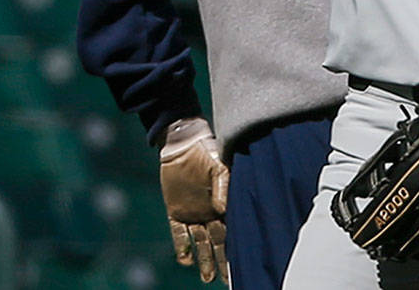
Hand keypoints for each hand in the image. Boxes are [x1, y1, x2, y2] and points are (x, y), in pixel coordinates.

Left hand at [159, 117, 228, 283]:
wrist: (183, 142)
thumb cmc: (207, 150)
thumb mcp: (219, 165)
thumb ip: (222, 186)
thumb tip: (223, 210)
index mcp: (224, 204)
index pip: (231, 230)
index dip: (236, 247)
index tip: (243, 265)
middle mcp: (210, 212)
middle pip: (218, 242)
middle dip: (223, 261)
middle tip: (227, 281)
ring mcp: (193, 213)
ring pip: (200, 242)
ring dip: (203, 259)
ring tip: (207, 278)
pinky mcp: (175, 210)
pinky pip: (178, 232)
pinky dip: (182, 245)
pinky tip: (185, 261)